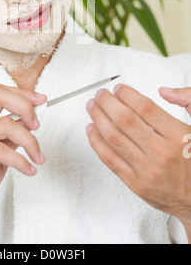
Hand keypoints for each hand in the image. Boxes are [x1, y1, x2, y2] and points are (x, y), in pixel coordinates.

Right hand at [0, 84, 46, 224]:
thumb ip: (11, 137)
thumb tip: (30, 122)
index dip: (22, 94)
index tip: (41, 100)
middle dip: (25, 107)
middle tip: (37, 125)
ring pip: (5, 125)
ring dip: (29, 141)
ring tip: (38, 157)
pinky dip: (20, 160)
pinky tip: (28, 169)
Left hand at [85, 84, 190, 238]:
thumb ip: (186, 103)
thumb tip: (165, 91)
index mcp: (177, 137)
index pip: (145, 107)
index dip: (127, 94)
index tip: (119, 89)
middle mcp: (161, 153)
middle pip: (124, 120)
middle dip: (107, 102)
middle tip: (101, 95)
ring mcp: (146, 170)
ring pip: (113, 137)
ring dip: (98, 118)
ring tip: (93, 107)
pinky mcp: (135, 184)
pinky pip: (109, 159)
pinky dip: (96, 142)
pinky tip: (92, 130)